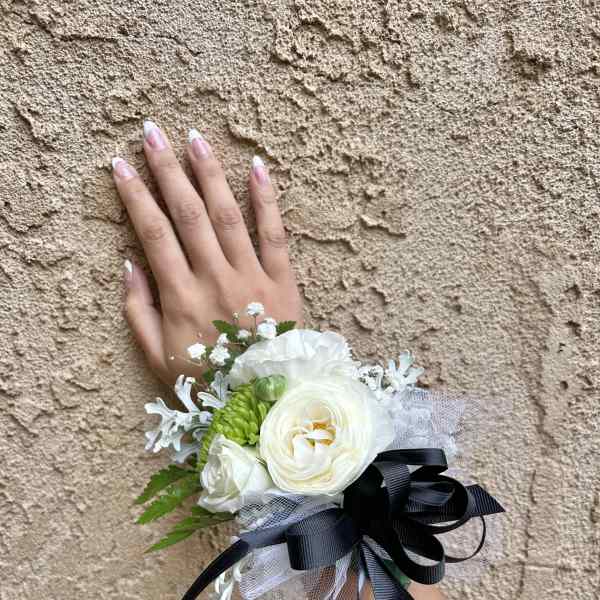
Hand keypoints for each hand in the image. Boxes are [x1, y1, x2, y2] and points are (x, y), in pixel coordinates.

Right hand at [112, 121, 302, 383]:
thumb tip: (129, 263)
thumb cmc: (208, 380)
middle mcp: (215, 279)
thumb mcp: (158, 357)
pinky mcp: (283, 280)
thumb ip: (139, 311)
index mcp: (182, 298)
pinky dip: (266, 199)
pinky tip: (257, 167)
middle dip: (167, 170)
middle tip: (153, 133)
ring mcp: (252, 276)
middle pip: (187, 214)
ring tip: (196, 140)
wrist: (265, 400)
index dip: (135, 197)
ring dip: (209, 174)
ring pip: (227, 215)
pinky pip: (275, 233)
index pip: (153, 234)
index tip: (121, 165)